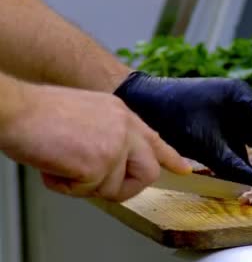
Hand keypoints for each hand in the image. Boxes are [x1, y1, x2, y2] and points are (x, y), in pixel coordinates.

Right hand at [0, 84, 191, 201]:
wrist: (18, 109)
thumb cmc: (41, 113)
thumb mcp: (89, 113)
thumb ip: (109, 134)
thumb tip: (111, 164)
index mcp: (122, 114)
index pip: (155, 139)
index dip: (171, 157)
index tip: (184, 169)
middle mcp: (125, 128)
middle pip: (148, 172)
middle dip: (126, 187)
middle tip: (98, 184)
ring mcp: (115, 146)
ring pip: (114, 188)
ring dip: (84, 185)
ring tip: (62, 164)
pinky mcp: (99, 164)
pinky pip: (88, 192)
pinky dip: (66, 186)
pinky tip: (54, 166)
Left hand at [113, 72, 251, 185]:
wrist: (144, 102)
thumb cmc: (172, 116)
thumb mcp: (203, 143)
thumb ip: (231, 163)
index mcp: (242, 96)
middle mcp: (245, 100)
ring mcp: (237, 109)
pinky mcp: (227, 120)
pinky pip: (247, 138)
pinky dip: (251, 155)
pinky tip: (249, 172)